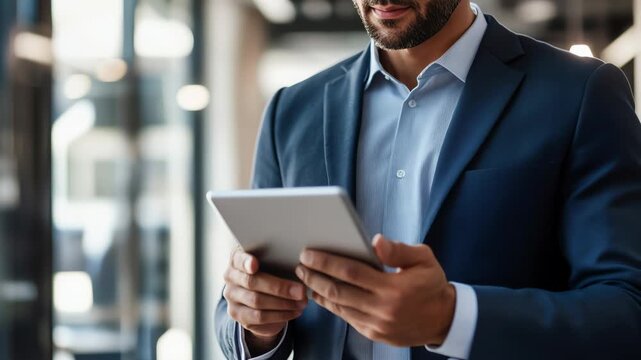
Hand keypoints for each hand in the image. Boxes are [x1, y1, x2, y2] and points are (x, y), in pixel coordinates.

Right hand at [223, 248, 307, 352]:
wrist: (261, 298)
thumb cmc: (271, 273)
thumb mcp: (273, 265)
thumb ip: (280, 262)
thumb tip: (303, 267)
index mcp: (237, 260)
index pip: (238, 259)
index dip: (246, 262)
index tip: (255, 264)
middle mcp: (230, 277)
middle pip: (252, 282)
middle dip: (279, 288)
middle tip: (301, 291)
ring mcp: (232, 298)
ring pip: (257, 302)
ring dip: (283, 304)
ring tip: (302, 303)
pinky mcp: (238, 315)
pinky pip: (260, 317)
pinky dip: (280, 315)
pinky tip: (294, 312)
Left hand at [295, 234, 455, 346]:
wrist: (444, 319)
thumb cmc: (432, 284)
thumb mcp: (424, 259)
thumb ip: (399, 250)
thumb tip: (375, 241)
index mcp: (394, 288)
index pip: (350, 272)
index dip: (326, 262)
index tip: (308, 253)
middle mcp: (383, 309)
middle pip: (338, 291)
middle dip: (315, 277)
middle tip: (300, 265)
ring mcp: (377, 324)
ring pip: (340, 307)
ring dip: (319, 292)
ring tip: (306, 278)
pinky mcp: (375, 334)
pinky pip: (347, 318)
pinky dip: (332, 306)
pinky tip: (323, 295)